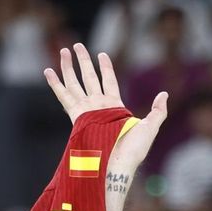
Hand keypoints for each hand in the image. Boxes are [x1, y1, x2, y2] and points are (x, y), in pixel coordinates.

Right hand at [43, 43, 166, 179]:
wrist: (118, 164)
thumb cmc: (135, 150)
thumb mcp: (151, 126)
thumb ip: (158, 110)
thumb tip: (164, 94)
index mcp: (114, 107)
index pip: (109, 81)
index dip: (105, 68)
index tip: (101, 54)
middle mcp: (98, 107)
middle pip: (88, 77)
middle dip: (83, 61)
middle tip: (76, 46)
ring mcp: (86, 111)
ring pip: (74, 83)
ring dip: (68, 66)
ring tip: (64, 50)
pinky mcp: (76, 116)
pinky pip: (64, 96)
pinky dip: (55, 84)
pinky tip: (48, 71)